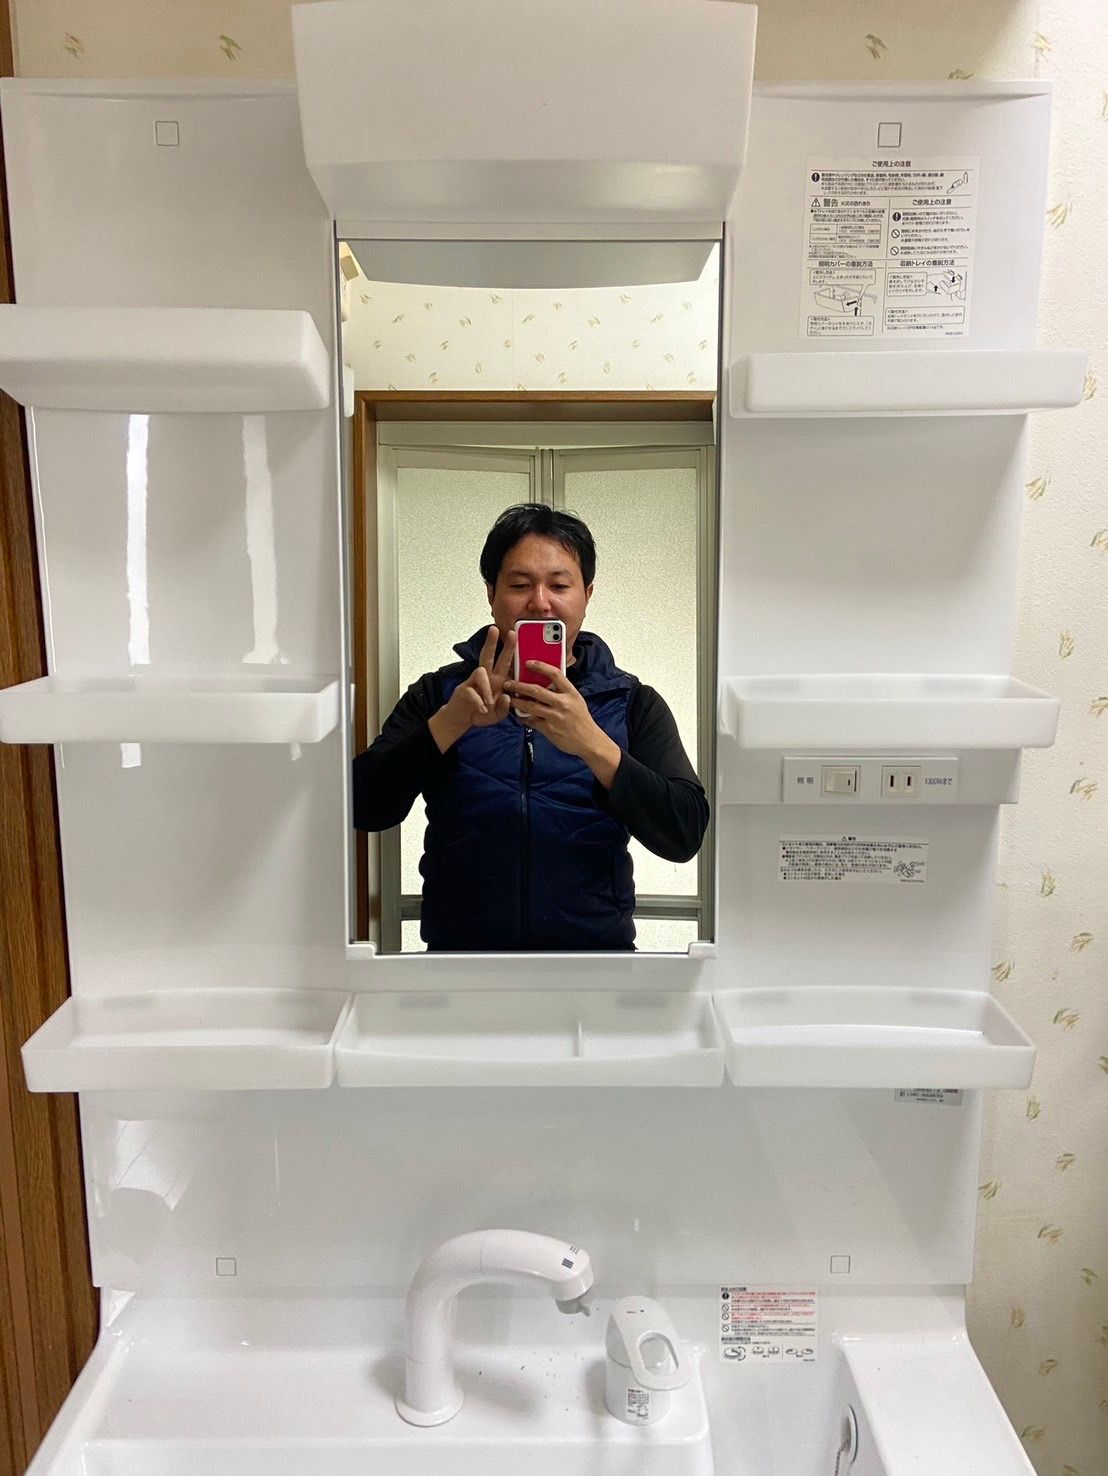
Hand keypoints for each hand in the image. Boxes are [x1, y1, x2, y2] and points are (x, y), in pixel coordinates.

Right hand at [429, 625, 516, 752]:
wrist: (462, 720)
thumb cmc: (482, 714)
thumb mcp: (498, 715)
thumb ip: (504, 708)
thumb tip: (506, 697)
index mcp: (497, 680)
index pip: (504, 662)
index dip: (509, 649)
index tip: (513, 634)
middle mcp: (486, 678)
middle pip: (488, 656)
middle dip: (492, 642)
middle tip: (495, 629)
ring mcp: (473, 683)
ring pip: (480, 671)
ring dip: (486, 687)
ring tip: (489, 702)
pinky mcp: (463, 690)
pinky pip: (471, 691)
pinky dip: (478, 702)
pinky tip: (482, 709)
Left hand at [504, 661, 621, 787]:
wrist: (589, 741)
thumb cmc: (581, 719)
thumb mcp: (576, 700)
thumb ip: (562, 691)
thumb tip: (544, 681)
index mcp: (571, 693)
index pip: (555, 674)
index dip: (540, 666)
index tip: (528, 663)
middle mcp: (563, 703)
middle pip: (536, 690)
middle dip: (519, 686)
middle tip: (508, 683)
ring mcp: (555, 717)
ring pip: (530, 706)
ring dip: (516, 702)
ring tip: (508, 698)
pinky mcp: (549, 729)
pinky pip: (531, 721)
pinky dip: (523, 717)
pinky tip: (518, 714)